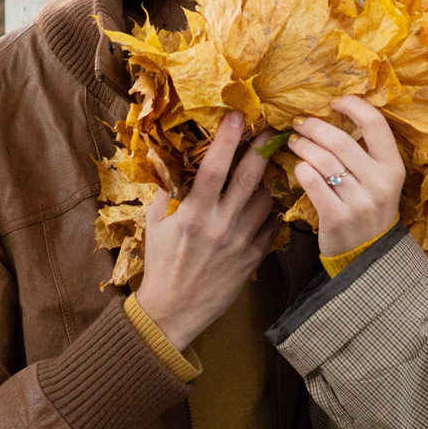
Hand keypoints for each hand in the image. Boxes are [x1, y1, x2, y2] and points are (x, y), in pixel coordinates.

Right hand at [133, 112, 281, 350]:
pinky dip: (273, 210)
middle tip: (271, 127)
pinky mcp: (254, 258)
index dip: (226, 140)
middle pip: (248, 178)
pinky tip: (269, 201)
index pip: (212, 168)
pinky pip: (272, 225)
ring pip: (266, 199)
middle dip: (262, 148)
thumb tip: (172, 156)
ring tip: (267, 167)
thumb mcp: (155, 224)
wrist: (173, 311)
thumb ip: (167, 190)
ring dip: (268, 180)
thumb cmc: (161, 263)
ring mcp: (240, 242)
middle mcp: (220, 225)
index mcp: (193, 215)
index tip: (237, 116)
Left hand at [288, 97, 405, 257]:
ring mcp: (358, 202)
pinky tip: (298, 167)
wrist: (369, 255)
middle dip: (313, 126)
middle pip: (339, 140)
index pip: (376, 123)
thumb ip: (365, 153)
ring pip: (321, 160)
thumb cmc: (370, 209)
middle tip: (299, 122)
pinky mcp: (336, 217)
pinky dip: (301, 170)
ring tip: (294, 142)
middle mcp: (379, 183)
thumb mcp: (381, 181)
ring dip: (302, 146)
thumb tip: (333, 115)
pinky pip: (311, 182)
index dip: (353, 105)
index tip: (334, 102)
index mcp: (393, 167)